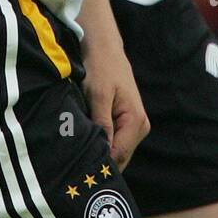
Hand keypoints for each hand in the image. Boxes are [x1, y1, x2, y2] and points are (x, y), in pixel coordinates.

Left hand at [81, 40, 149, 170]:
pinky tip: (88, 139)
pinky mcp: (128, 121)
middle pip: (120, 157)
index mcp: (136, 121)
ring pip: (117, 150)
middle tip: (76, 164)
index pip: (119, 156)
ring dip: (101, 150)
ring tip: (80, 150)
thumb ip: (103, 124)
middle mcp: (141, 126)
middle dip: (100, 159)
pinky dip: (103, 142)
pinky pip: (116, 140)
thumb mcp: (98, 95)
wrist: (104, 47)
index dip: (100, 164)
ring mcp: (136, 124)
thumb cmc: (100, 67)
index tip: (80, 170)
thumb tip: (103, 153)